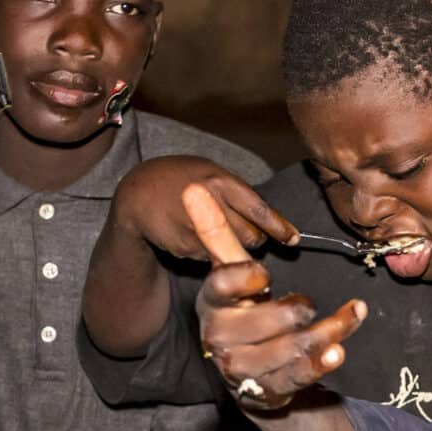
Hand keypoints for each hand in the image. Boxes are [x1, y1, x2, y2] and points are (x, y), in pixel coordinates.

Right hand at [112, 155, 297, 260]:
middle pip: (251, 237)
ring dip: (231, 248)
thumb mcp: (209, 172)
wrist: (138, 194)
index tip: (293, 239)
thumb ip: (237, 193)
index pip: (259, 210)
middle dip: (254, 239)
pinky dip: (209, 252)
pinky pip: (210, 258)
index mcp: (220, 181)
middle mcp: (210, 204)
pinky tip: (194, 236)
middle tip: (246, 234)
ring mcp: (197, 229)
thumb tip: (271, 221)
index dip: (279, 228)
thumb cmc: (179, 179)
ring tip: (214, 231)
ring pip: (232, 252)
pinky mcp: (186, 248)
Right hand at [183, 181, 365, 410]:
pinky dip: (322, 362)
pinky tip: (339, 349)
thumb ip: (218, 235)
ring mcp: (242, 369)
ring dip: (325, 333)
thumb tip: (193, 188)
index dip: (244, 279)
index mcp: (211, 303)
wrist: (251, 374)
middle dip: (294, 311)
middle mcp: (220, 339)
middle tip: (308, 304)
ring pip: (288, 349)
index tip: (264, 274)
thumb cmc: (244, 313)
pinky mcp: (266, 391)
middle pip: (263, 322)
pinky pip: (297, 376)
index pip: (222, 287)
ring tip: (349, 317)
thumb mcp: (233, 275)